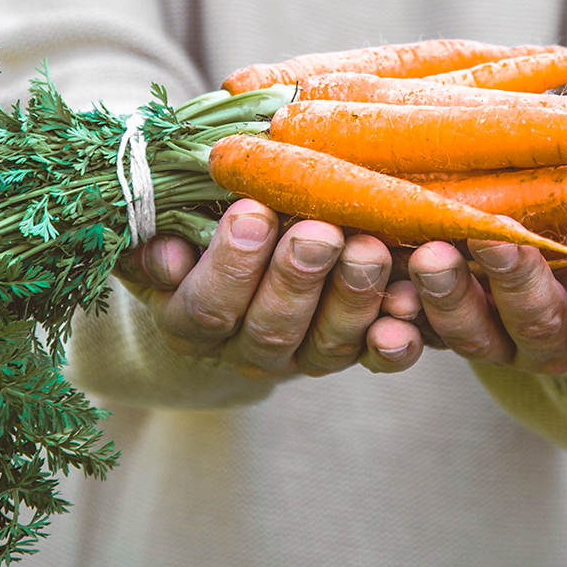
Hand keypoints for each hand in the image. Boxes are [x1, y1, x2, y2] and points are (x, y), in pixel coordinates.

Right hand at [115, 198, 423, 379]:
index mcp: (191, 320)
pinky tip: (409, 306)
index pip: (205, 307)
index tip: (252, 211)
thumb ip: (157, 235)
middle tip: (319, 231)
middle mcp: (245, 348)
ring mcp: (303, 354)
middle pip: (270, 328)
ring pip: (328, 343)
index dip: (228, 264)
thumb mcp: (167, 225)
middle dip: (296, 277)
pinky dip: (395, 337)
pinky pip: (376, 355)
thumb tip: (166, 255)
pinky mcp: (352, 350)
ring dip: (352, 296)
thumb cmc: (199, 225)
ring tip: (370, 248)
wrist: (244, 252)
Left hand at [403, 223, 566, 373]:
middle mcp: (558, 340)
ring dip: (446, 296)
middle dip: (516, 282)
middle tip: (493, 239)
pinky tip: (380, 279)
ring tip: (425, 255)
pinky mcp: (451, 322)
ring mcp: (500, 336)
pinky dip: (399, 309)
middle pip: (536, 324)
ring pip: (470, 332)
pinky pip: (421, 326)